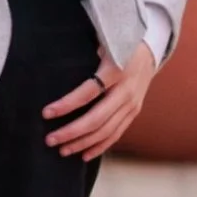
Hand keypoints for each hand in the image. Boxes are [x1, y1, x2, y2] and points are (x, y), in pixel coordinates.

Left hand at [43, 41, 156, 161]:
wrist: (151, 50)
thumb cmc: (118, 42)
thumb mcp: (103, 41)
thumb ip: (84, 52)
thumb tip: (54, 61)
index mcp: (115, 70)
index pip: (87, 92)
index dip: (66, 104)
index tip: (46, 113)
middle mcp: (126, 92)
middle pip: (96, 119)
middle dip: (71, 132)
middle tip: (50, 139)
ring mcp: (132, 105)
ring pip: (106, 131)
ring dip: (83, 143)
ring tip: (62, 150)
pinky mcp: (134, 112)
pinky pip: (117, 134)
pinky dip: (100, 146)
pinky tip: (84, 155)